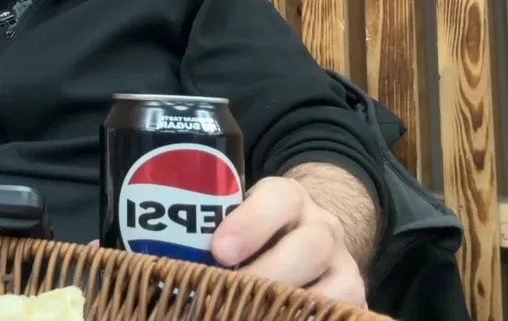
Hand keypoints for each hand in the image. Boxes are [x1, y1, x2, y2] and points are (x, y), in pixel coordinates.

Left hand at [211, 177, 366, 307]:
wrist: (302, 237)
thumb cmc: (251, 232)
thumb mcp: (233, 217)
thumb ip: (202, 228)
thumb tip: (154, 247)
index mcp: (288, 198)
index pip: (278, 198)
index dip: (250, 223)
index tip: (218, 250)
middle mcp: (322, 228)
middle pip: (309, 245)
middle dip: (269, 271)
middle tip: (230, 290)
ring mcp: (343, 265)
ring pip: (336, 285)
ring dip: (292, 304)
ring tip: (249, 314)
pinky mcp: (353, 299)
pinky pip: (341, 313)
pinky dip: (310, 319)